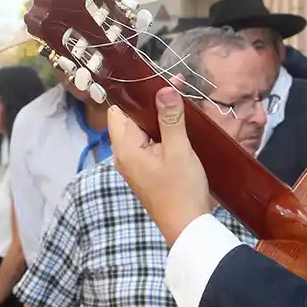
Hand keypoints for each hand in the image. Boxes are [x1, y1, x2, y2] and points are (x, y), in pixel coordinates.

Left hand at [107, 87, 213, 244]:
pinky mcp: (145, 171)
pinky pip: (148, 144)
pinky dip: (160, 132)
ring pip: (140, 131)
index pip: (119, 109)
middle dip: (149, 102)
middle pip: (129, 118)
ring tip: (178, 101)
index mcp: (125, 147)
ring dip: (157, 117)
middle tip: (173, 87)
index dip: (135, 93)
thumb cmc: (181, 189)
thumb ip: (170, 118)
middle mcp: (123, 155)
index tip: (156, 79)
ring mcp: (133, 165)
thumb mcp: (179, 150)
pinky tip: (178, 126)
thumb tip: (164, 88)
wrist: (187, 227)